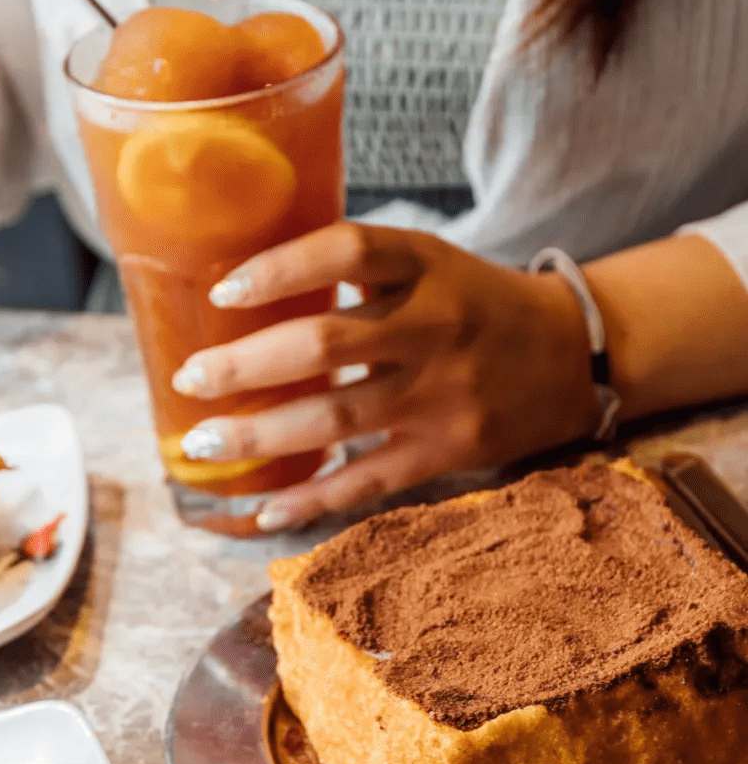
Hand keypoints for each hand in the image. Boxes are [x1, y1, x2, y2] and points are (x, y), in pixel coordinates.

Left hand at [173, 223, 600, 529]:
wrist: (573, 354)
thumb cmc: (474, 304)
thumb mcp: (429, 263)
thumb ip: (357, 271)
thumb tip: (244, 284)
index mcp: (425, 266)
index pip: (348, 253)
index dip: (281, 269)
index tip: (223, 291)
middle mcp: (434, 327)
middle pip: (327, 344)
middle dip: (247, 364)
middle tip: (190, 377)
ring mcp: (441, 395)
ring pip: (337, 418)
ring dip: (261, 435)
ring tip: (203, 444)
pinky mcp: (447, 451)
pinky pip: (369, 480)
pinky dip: (313, 498)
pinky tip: (264, 511)